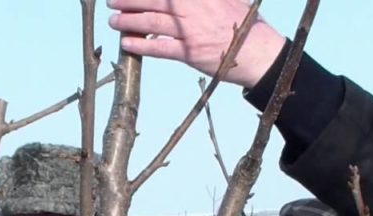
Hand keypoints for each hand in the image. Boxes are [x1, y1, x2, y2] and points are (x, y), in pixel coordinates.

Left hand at [106, 0, 286, 87]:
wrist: (260, 52)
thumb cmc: (243, 25)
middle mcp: (194, 8)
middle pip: (153, 0)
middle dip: (129, 0)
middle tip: (112, 0)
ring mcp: (191, 31)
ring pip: (151, 22)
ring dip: (128, 21)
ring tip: (113, 21)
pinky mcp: (190, 52)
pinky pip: (159, 47)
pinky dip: (140, 44)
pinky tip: (126, 43)